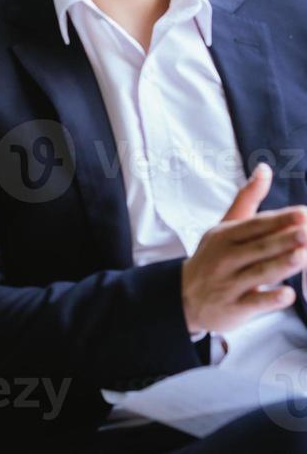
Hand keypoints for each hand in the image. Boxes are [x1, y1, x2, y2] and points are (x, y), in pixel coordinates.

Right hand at [182, 164, 306, 334]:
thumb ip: (247, 200)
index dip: (279, 220)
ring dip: (282, 265)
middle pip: (259, 247)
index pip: (255, 225)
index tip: (303, 213)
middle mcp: (226, 258)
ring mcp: (229, 283)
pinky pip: (254, 302)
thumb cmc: (212, 258)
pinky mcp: (234, 307)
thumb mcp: (224, 227)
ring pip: (259, 273)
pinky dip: (270, 299)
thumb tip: (265, 169)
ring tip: (303, 256)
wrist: (183, 296)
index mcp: (224, 236)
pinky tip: (287, 294)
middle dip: (284, 240)